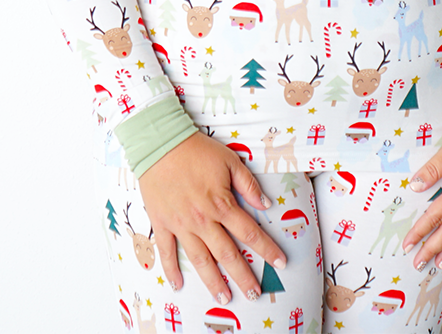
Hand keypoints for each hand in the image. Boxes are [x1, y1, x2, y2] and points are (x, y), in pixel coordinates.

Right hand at [138, 132, 287, 303]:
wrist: (161, 144)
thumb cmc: (197, 150)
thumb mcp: (230, 161)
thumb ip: (248, 184)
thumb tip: (266, 203)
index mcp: (222, 204)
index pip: (249, 232)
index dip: (267, 249)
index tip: (280, 263)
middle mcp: (203, 220)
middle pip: (227, 254)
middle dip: (243, 276)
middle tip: (254, 294)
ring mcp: (181, 224)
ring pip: (200, 260)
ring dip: (213, 281)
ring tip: (224, 298)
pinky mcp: (162, 223)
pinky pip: (167, 252)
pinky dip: (172, 270)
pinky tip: (178, 285)